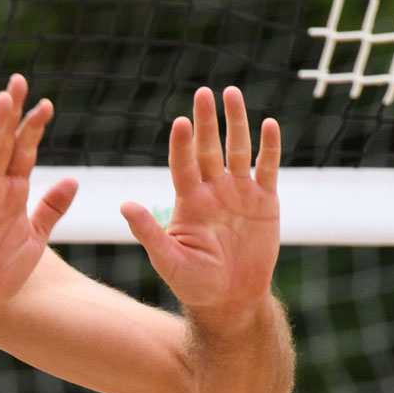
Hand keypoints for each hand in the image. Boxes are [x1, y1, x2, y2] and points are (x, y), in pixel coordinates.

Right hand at [0, 74, 77, 325]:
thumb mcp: (35, 238)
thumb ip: (51, 209)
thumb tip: (72, 179)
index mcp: (11, 193)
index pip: (23, 151)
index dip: (33, 128)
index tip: (47, 104)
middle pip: (3, 143)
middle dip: (11, 113)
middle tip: (19, 81)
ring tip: (4, 101)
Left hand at [123, 86, 280, 314]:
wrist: (231, 299)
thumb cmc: (194, 284)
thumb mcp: (168, 260)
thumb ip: (149, 232)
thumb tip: (124, 205)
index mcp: (189, 200)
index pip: (183, 163)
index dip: (182, 144)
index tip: (181, 122)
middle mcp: (213, 189)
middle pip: (208, 147)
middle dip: (207, 121)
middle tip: (204, 92)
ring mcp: (240, 192)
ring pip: (238, 149)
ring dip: (236, 122)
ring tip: (233, 93)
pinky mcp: (266, 201)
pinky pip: (267, 168)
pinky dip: (269, 147)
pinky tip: (269, 125)